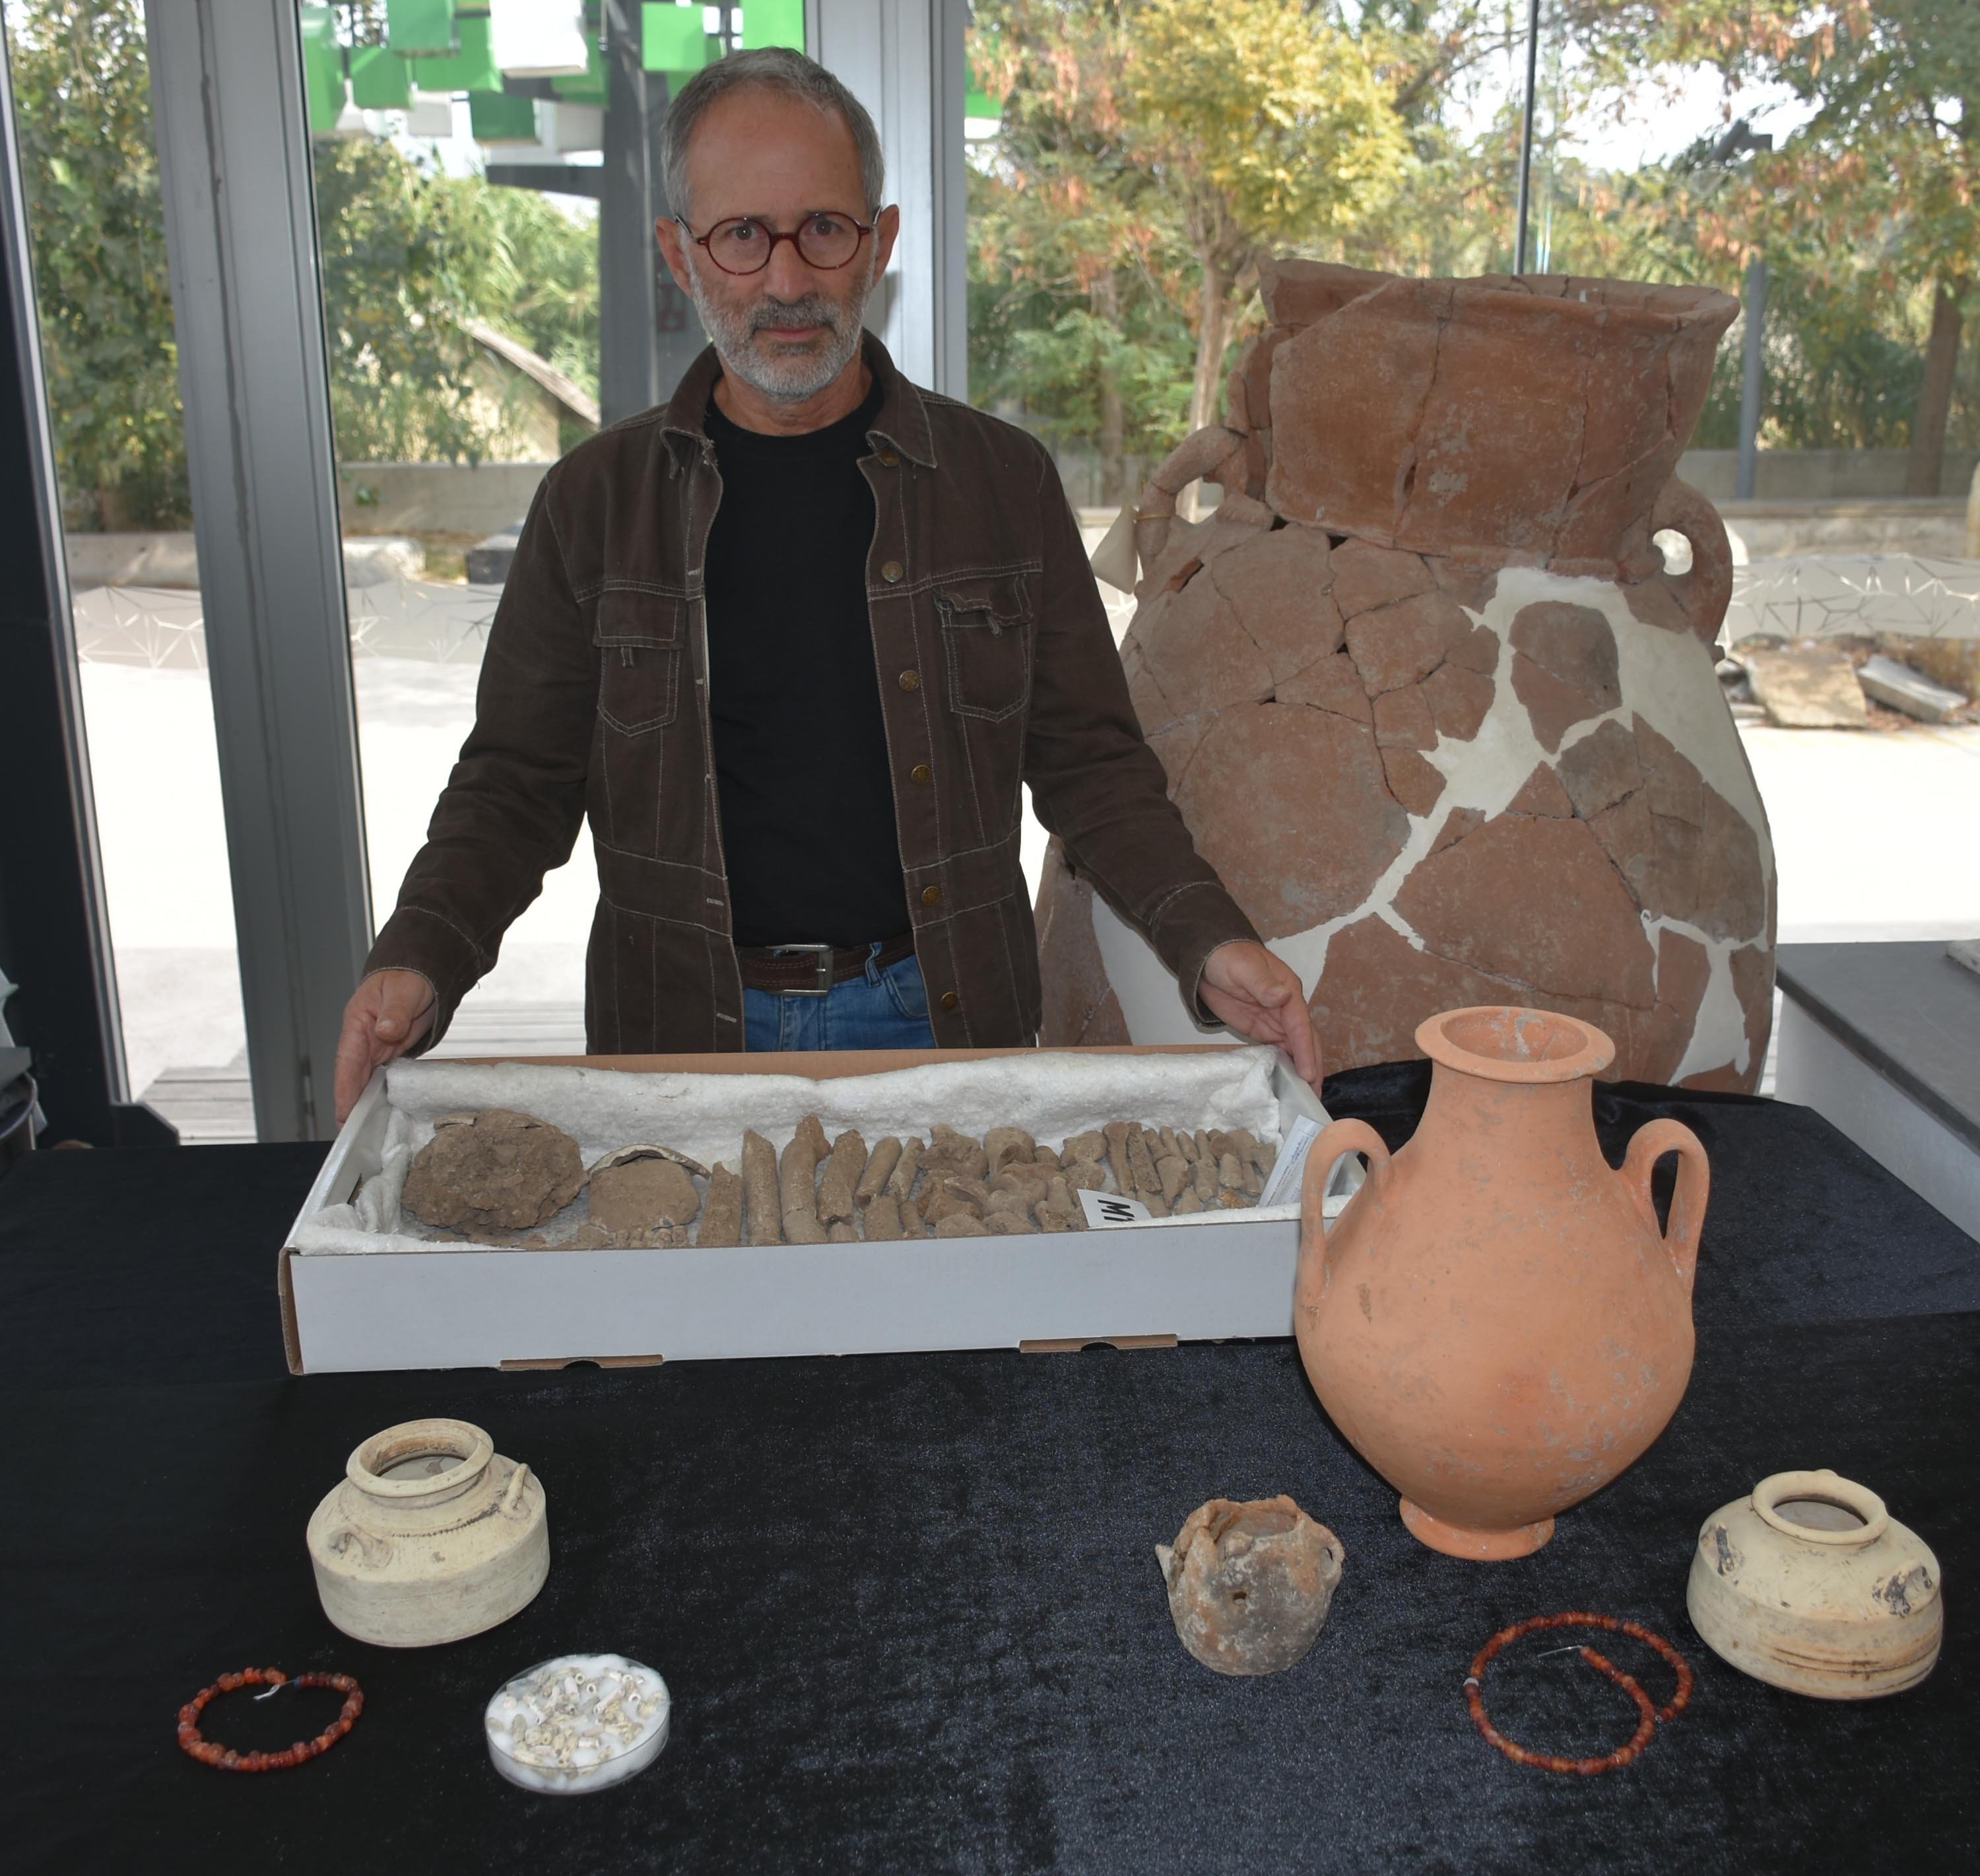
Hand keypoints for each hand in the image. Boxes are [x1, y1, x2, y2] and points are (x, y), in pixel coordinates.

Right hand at [333, 969, 435, 1124]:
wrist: (421, 974)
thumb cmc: (407, 977)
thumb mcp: (403, 990)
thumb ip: (395, 1011)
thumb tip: (386, 1031)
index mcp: (358, 1024)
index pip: (348, 1061)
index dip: (345, 1089)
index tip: (344, 1112)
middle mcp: (364, 1040)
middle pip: (354, 1078)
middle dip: (351, 1106)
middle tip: (351, 1135)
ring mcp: (377, 1049)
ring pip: (368, 1082)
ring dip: (367, 1105)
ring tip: (366, 1133)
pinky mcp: (391, 1054)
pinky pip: (385, 1078)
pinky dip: (385, 1096)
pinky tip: (387, 1114)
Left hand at [1199, 942, 1321, 1087]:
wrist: (1209, 957)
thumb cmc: (1229, 957)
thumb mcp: (1244, 967)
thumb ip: (1262, 983)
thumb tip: (1283, 996)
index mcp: (1288, 993)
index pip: (1300, 1025)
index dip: (1305, 1050)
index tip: (1308, 1074)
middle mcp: (1287, 1009)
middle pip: (1305, 1041)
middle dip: (1312, 1067)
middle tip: (1315, 1096)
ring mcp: (1274, 1021)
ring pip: (1295, 1049)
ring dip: (1303, 1071)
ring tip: (1307, 1098)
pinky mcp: (1261, 1029)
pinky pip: (1278, 1050)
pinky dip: (1286, 1067)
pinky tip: (1288, 1085)